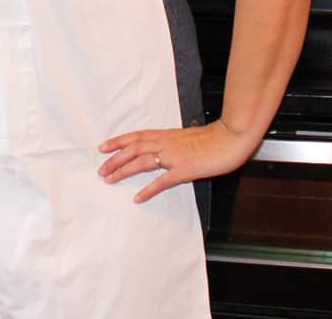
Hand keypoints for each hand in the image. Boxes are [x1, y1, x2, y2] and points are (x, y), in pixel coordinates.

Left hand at [97, 120, 254, 202]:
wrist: (230, 137)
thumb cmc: (213, 138)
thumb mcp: (188, 137)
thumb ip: (174, 143)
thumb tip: (164, 150)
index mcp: (166, 135)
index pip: (136, 136)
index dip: (118, 141)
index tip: (103, 147)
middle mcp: (166, 143)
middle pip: (133, 149)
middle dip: (114, 159)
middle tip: (101, 169)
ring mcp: (174, 156)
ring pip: (141, 161)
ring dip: (123, 170)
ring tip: (110, 179)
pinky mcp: (184, 169)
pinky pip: (162, 181)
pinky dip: (148, 189)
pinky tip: (138, 197)